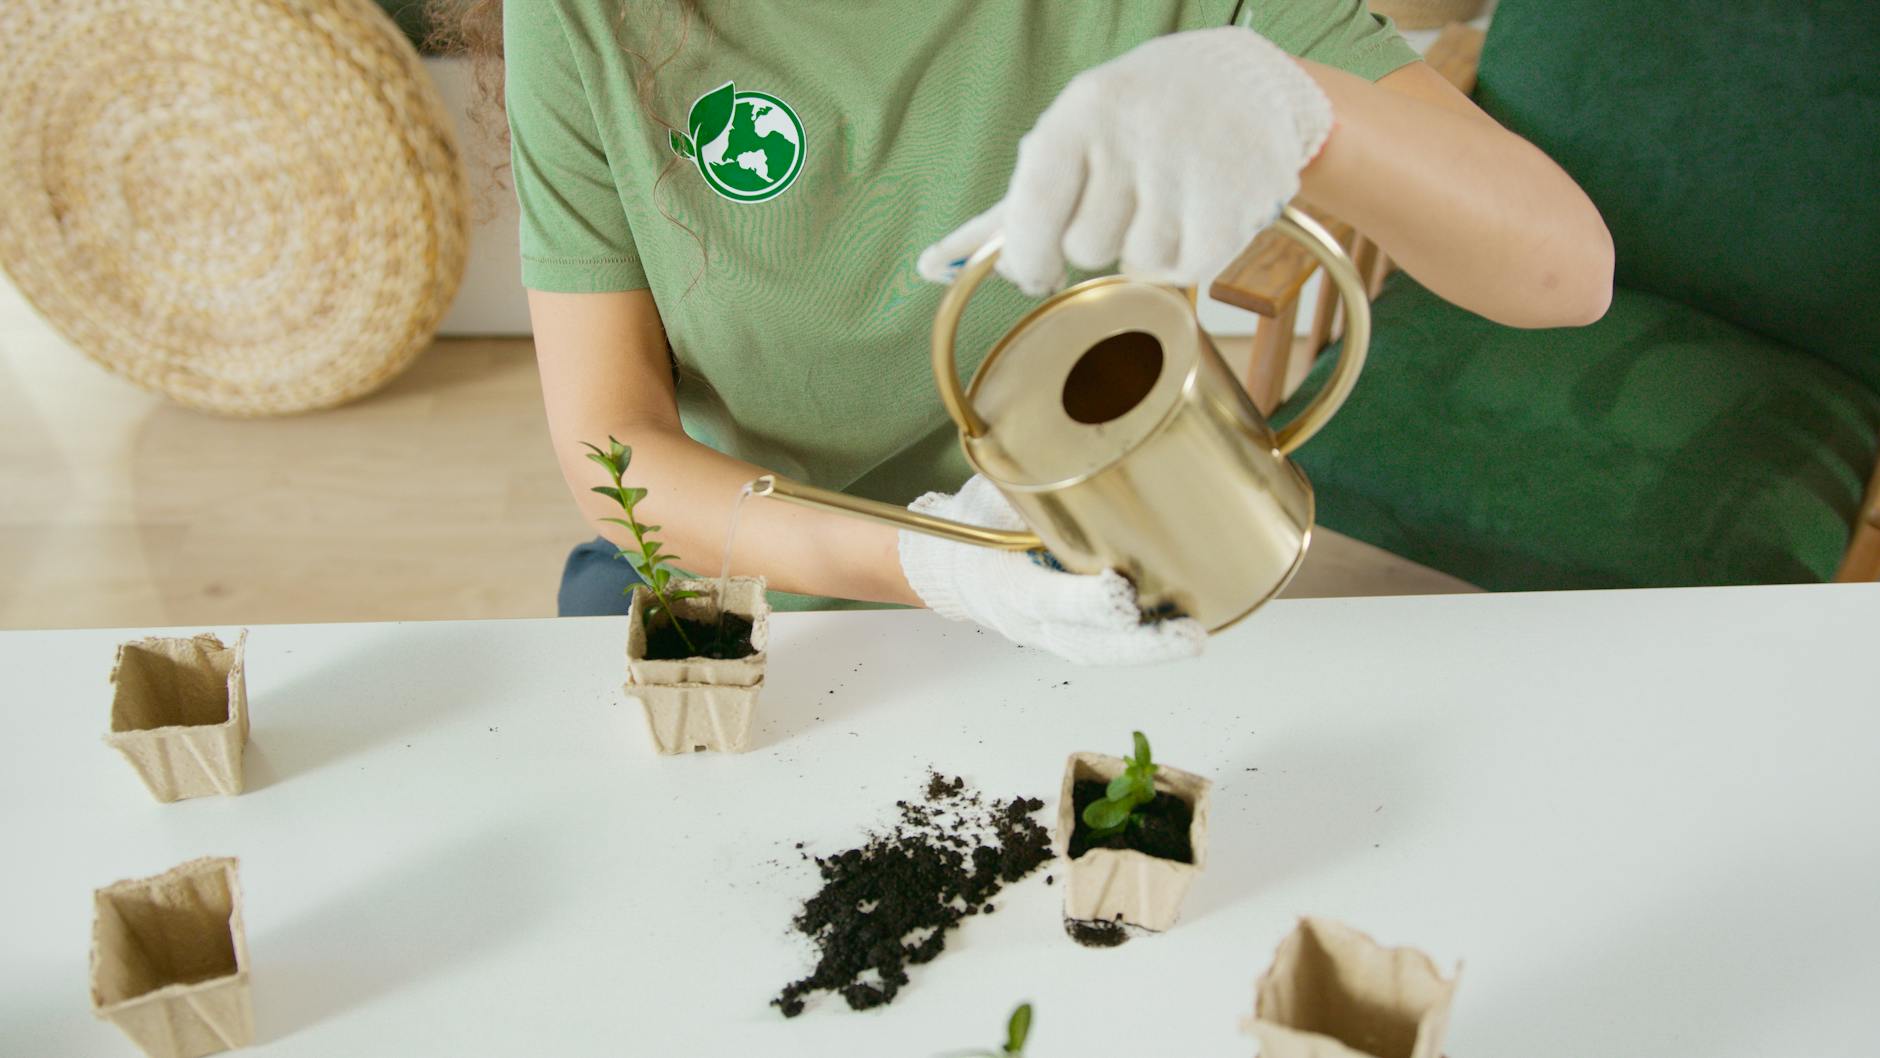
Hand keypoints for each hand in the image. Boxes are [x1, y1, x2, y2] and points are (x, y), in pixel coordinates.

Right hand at [898, 476, 1205, 665]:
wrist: (953, 565)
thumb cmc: (974, 524)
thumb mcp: (990, 494)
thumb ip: (1027, 482)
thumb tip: (1070, 445)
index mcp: (1005, 583)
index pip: (1045, 598)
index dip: (1083, 601)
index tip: (1120, 592)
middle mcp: (1029, 619)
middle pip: (1085, 643)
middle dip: (1137, 644)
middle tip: (1186, 636)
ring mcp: (1051, 633)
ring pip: (1101, 652)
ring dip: (1150, 649)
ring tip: (1192, 637)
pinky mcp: (1071, 633)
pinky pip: (1106, 647)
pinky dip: (1143, 644)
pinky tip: (1181, 632)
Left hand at [918, 27, 1332, 295]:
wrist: (1240, 82)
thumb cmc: (1131, 124)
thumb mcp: (1067, 144)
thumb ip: (1006, 215)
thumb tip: (930, 268)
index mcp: (1078, 115)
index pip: (1033, 211)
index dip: (1028, 257)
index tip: (1037, 268)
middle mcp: (1131, 132)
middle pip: (1085, 248)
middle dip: (1098, 240)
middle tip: (1124, 201)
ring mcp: (1186, 164)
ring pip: (1138, 263)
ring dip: (1146, 249)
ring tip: (1166, 201)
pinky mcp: (1234, 198)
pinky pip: (1188, 270)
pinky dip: (1188, 259)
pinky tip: (1196, 216)